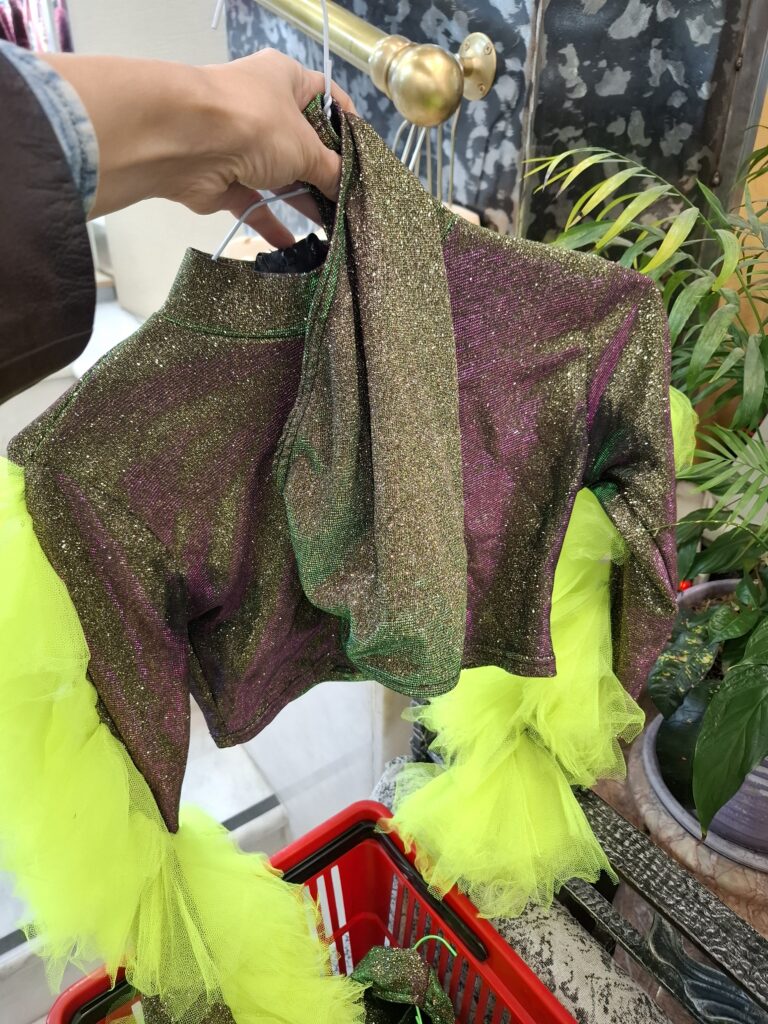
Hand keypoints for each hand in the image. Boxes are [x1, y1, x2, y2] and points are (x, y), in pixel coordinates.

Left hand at [43, 48, 355, 246]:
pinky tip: (295, 246)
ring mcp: (242, 145)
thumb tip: (347, 189)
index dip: (349, 128)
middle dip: (327, 175)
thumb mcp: (306, 146)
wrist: (184, 141)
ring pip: (281, 176)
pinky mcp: (225, 180)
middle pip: (304, 144)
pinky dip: (272, 224)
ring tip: (334, 228)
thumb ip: (331, 170)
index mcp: (286, 81)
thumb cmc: (254, 125)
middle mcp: (264, 108)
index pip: (328, 100)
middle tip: (353, 203)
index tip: (368, 161)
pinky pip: (256, 204)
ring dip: (304, 202)